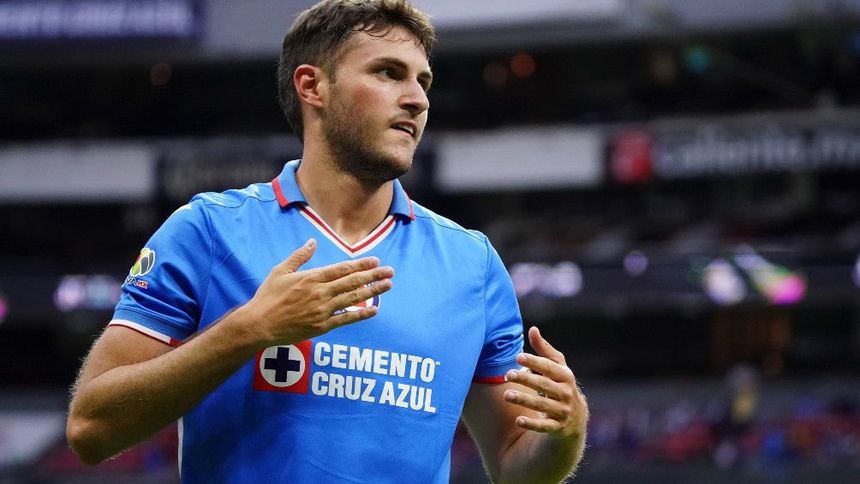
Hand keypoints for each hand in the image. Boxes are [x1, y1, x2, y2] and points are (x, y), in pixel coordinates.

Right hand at [242, 239, 393, 345]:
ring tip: (387, 286)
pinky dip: (361, 314)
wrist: (259, 324)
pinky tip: (374, 310)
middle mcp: (320, 293)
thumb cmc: (268, 297)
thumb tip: (312, 242)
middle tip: (390, 271)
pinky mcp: (322, 326)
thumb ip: (299, 256)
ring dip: (373, 292)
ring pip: (353, 299)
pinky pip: (346, 319)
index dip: (361, 265)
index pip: (342, 269)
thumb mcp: (280, 271)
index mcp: (311, 277)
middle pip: (353, 282)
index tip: (375, 261)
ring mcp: (322, 310)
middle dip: (374, 276)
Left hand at [504, 326, 587, 439]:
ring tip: (506, 394)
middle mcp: (566, 393)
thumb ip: (544, 350)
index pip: (549, 367)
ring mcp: (563, 411)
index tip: (518, 357)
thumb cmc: (562, 385)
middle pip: (544, 385)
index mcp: (566, 376)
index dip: (534, 362)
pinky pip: (544, 426)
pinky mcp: (558, 428)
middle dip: (526, 379)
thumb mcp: (557, 367)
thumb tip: (532, 329)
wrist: (576, 418)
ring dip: (524, 399)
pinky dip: (532, 424)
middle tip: (508, 375)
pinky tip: (518, 420)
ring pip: (542, 405)